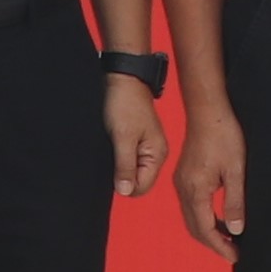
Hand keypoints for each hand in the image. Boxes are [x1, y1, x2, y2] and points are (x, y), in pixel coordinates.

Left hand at [100, 74, 166, 197]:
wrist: (123, 79)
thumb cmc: (125, 104)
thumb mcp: (123, 138)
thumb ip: (125, 167)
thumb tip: (125, 192)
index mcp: (157, 155)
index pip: (142, 187)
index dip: (124, 184)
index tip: (113, 169)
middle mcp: (155, 154)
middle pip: (138, 181)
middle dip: (122, 175)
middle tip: (113, 153)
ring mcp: (147, 148)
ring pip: (131, 171)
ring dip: (119, 165)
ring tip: (113, 146)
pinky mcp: (138, 141)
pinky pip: (128, 159)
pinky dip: (119, 156)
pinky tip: (114, 144)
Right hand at [171, 99, 248, 263]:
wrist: (207, 111)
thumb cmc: (224, 137)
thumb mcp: (236, 170)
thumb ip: (235, 201)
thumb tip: (235, 230)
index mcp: (195, 189)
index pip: (205, 229)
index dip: (220, 246)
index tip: (235, 257)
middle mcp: (183, 189)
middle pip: (195, 228)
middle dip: (213, 243)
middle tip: (233, 253)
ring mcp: (181, 183)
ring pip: (191, 218)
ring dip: (208, 231)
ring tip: (229, 240)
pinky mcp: (184, 176)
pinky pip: (191, 206)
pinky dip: (204, 218)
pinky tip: (220, 218)